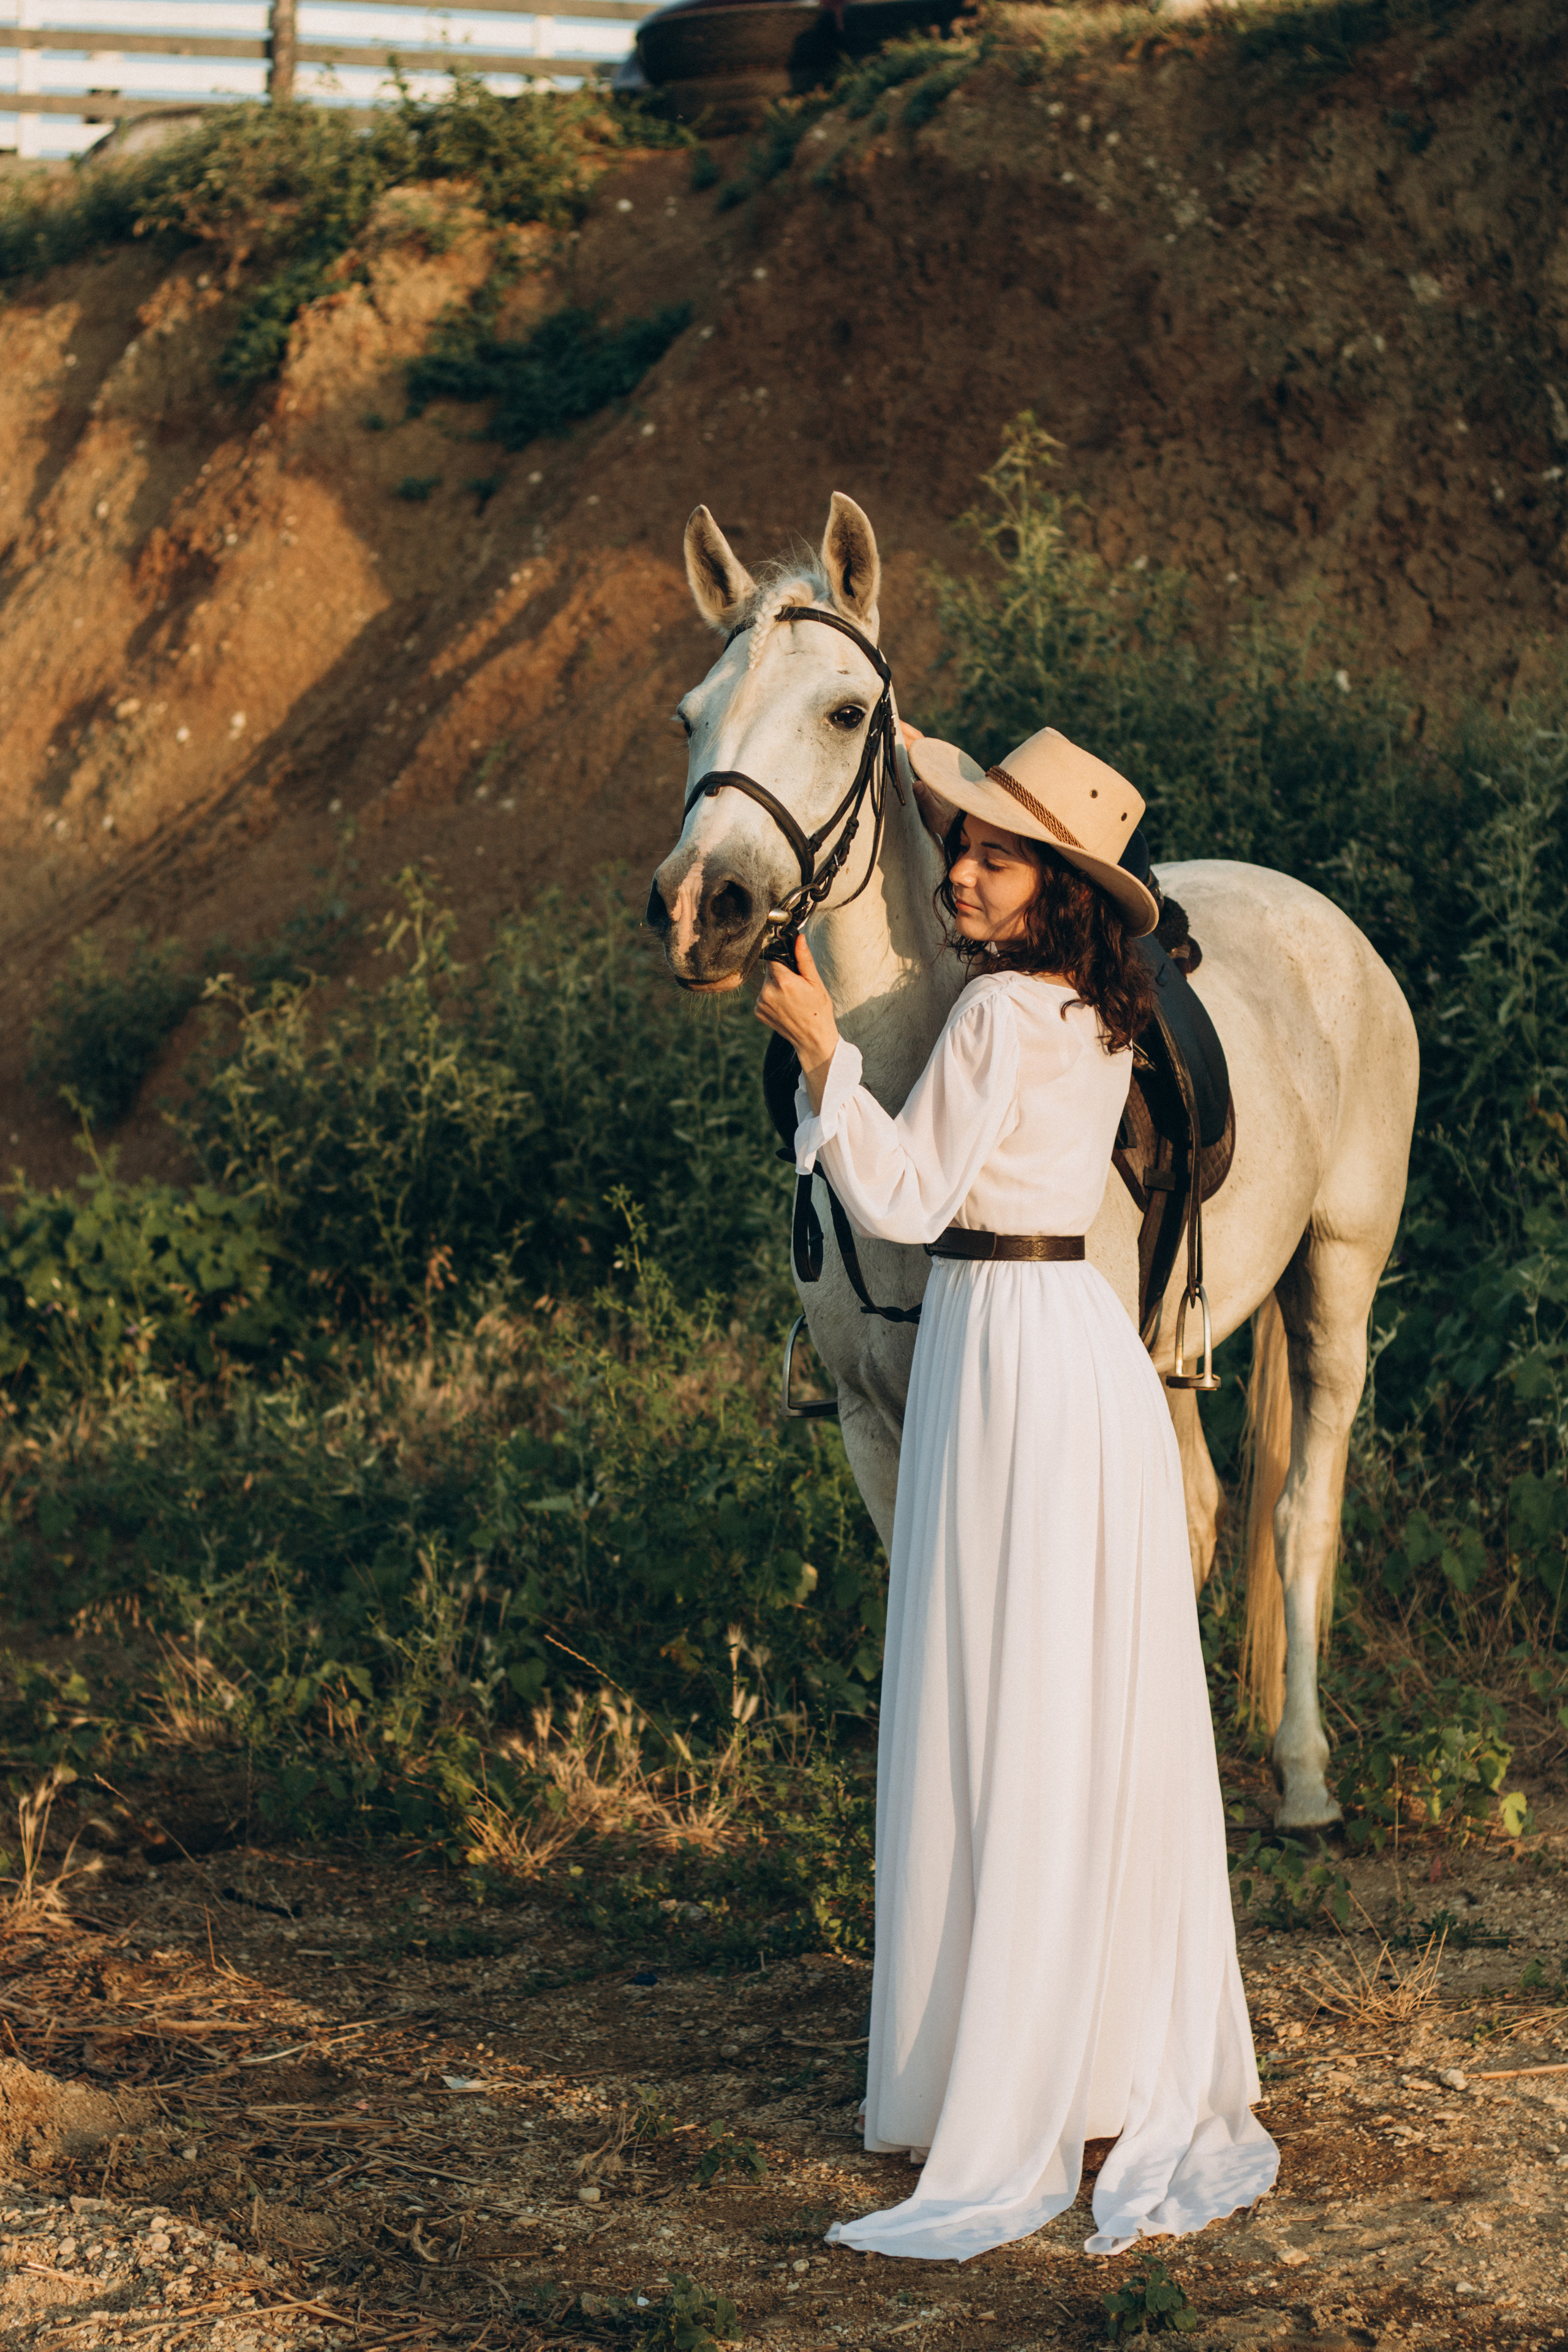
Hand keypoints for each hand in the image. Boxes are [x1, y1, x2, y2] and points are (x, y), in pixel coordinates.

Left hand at [755, 933, 839, 1110]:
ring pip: (765, 982)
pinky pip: (762, 995)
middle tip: (796, 984)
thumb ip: (804, 959)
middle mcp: (767, 992)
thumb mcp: (815, 982)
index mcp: (783, 981)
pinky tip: (784, 1005)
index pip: (773, 955)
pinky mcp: (757, 1011)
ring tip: (791, 997)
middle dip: (781, 971)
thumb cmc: (818, 1009)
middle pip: (769, 969)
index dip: (781, 954)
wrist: (812, 1038)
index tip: (788, 957)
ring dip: (776, 984)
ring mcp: (760, 1003)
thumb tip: (798, 937)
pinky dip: (771, 996)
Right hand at [899, 721, 954, 843]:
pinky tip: (901, 740)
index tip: (892, 726)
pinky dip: (911, 742)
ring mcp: (935, 766)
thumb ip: (926, 799)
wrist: (960, 824)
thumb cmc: (945, 820)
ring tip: (892, 723)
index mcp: (933, 772)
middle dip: (904, 729)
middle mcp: (935, 765)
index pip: (917, 750)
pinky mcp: (933, 770)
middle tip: (889, 716)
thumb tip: (917, 784)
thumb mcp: (934, 813)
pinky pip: (921, 751)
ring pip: (920, 744)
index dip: (903, 738)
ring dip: (907, 733)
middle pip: (918, 741)